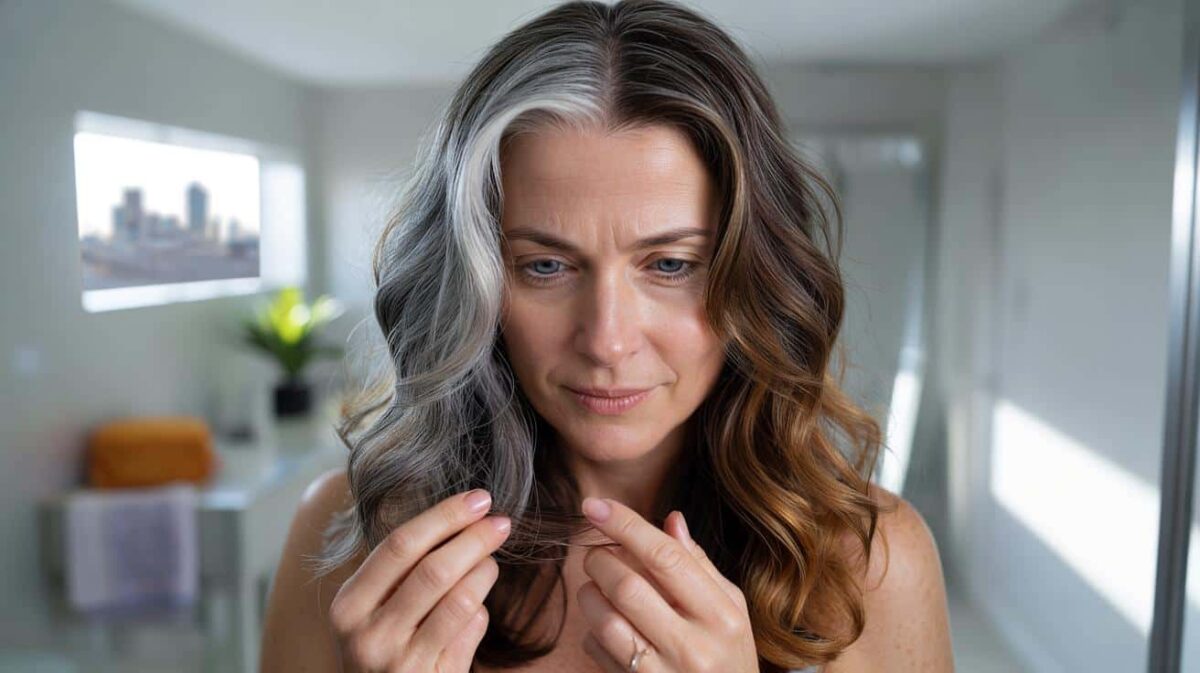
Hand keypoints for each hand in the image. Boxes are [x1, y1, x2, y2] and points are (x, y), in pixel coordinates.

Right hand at [327, 489, 511, 672]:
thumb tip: (460, 516)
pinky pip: (471, 630)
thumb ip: (401, 572)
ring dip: (484, 573)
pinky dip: (482, 612)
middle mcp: (368, 635)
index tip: (478, 499)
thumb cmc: (383, 648)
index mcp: (348, 606)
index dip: (444, 516)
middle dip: (475, 539)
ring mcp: (400, 662)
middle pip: (434, 569)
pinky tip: (476, 609)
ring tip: (490, 564)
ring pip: (461, 600)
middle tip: (501, 522)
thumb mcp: (372, 612)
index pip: (399, 545)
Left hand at [577, 497, 759, 671]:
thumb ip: (698, 564)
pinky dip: (592, 630)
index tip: (595, 505)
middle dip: (600, 560)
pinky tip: (608, 624)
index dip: (625, 525)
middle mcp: (693, 647)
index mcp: (720, 616)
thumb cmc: (730, 654)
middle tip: (597, 553)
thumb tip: (670, 519)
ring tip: (597, 586)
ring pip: (604, 621)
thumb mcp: (731, 608)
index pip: (665, 558)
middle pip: (627, 587)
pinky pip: (597, 652)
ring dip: (590, 594)